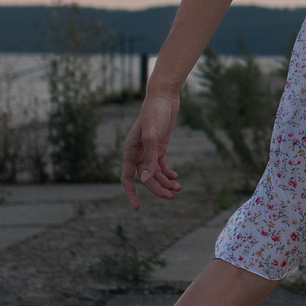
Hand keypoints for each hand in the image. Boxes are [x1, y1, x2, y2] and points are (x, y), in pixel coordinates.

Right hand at [122, 90, 182, 208]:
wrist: (164, 97)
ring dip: (165, 182)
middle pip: (145, 178)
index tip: (137, 208)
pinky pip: (161, 166)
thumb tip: (146, 179)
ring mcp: (148, 151)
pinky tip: (176, 177)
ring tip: (178, 188)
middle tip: (172, 196)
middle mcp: (137, 153)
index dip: (131, 193)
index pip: (127, 178)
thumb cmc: (155, 113)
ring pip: (154, 174)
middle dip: (157, 188)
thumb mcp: (153, 136)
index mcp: (130, 151)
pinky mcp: (159, 147)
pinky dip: (168, 173)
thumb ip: (150, 158)